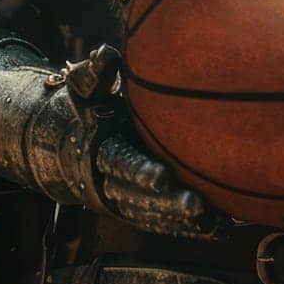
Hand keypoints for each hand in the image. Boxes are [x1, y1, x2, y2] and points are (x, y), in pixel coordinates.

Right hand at [41, 45, 219, 238]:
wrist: (66, 147)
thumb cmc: (88, 110)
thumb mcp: (85, 90)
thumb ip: (95, 76)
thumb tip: (104, 55)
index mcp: (98, 150)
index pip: (118, 162)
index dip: (138, 171)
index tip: (160, 176)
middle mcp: (108, 181)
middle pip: (138, 197)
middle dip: (166, 203)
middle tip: (196, 204)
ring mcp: (122, 199)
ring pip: (152, 214)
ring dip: (180, 221)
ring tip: (212, 220)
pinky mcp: (137, 209)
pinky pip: (163, 222)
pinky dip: (188, 228)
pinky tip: (218, 227)